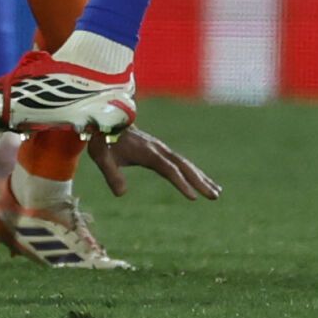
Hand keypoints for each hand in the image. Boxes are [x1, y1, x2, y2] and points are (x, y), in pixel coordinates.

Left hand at [87, 124, 221, 200]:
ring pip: (185, 164)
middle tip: (215, 196)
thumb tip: (121, 194)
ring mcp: (161, 149)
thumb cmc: (102, 140)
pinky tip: (200, 182)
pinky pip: (180, 163)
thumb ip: (111, 174)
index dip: (181, 183)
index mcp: (147, 151)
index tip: (193, 197)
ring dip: (201, 178)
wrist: (104, 119)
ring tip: (216, 192)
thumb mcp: (101, 156)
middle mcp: (158, 149)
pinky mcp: (159, 151)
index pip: (168, 169)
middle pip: (183, 166)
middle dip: (200, 181)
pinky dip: (193, 173)